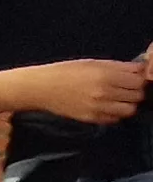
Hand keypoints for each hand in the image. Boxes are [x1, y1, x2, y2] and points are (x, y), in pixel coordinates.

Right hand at [29, 57, 149, 125]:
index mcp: (105, 75)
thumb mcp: (92, 63)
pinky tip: (108, 105)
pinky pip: (116, 118)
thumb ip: (117, 67)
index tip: (135, 77)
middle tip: (127, 87)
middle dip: (136, 90)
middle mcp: (104, 92)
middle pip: (138, 95)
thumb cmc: (65, 72)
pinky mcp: (93, 118)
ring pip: (130, 109)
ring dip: (129, 103)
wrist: (41, 88)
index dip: (140, 78)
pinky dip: (117, 113)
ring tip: (120, 98)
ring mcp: (98, 107)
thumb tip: (139, 69)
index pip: (139, 80)